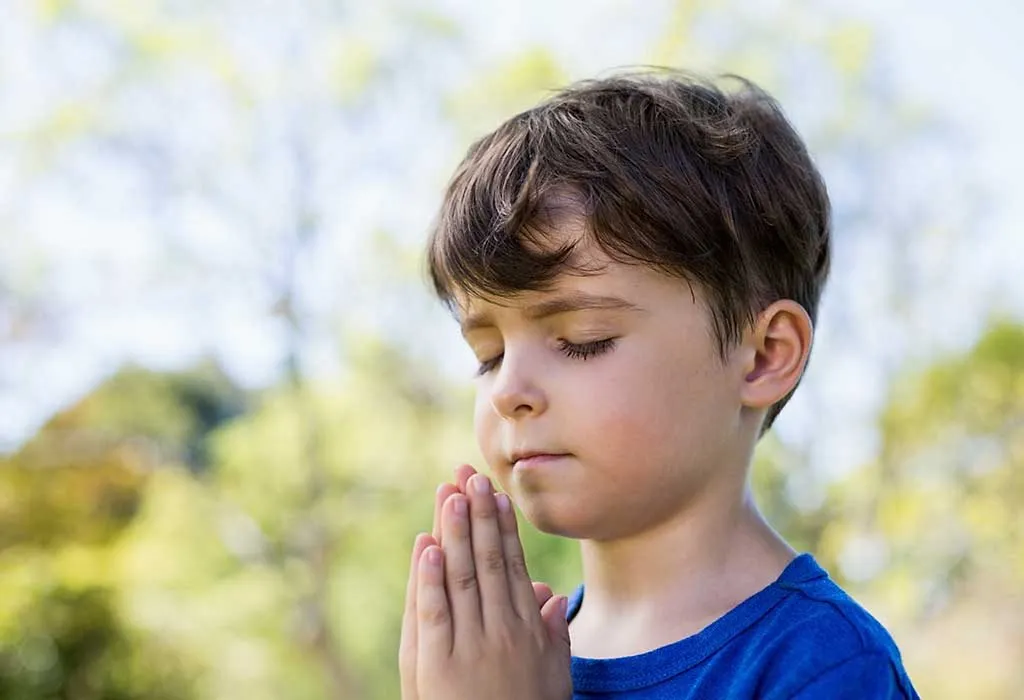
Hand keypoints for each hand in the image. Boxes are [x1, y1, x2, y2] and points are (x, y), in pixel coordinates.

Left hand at [400, 470, 571, 699]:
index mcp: (527, 631)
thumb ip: (554, 635)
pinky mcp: (437, 666)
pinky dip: (427, 579)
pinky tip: (425, 547)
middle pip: (486, 561)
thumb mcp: (554, 678)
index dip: (502, 527)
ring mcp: (469, 647)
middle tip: (469, 475)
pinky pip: (433, 614)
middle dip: (477, 515)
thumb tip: (553, 594)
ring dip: (453, 534)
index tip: (495, 493)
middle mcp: (501, 632)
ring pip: (461, 578)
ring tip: (448, 494)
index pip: (512, 566)